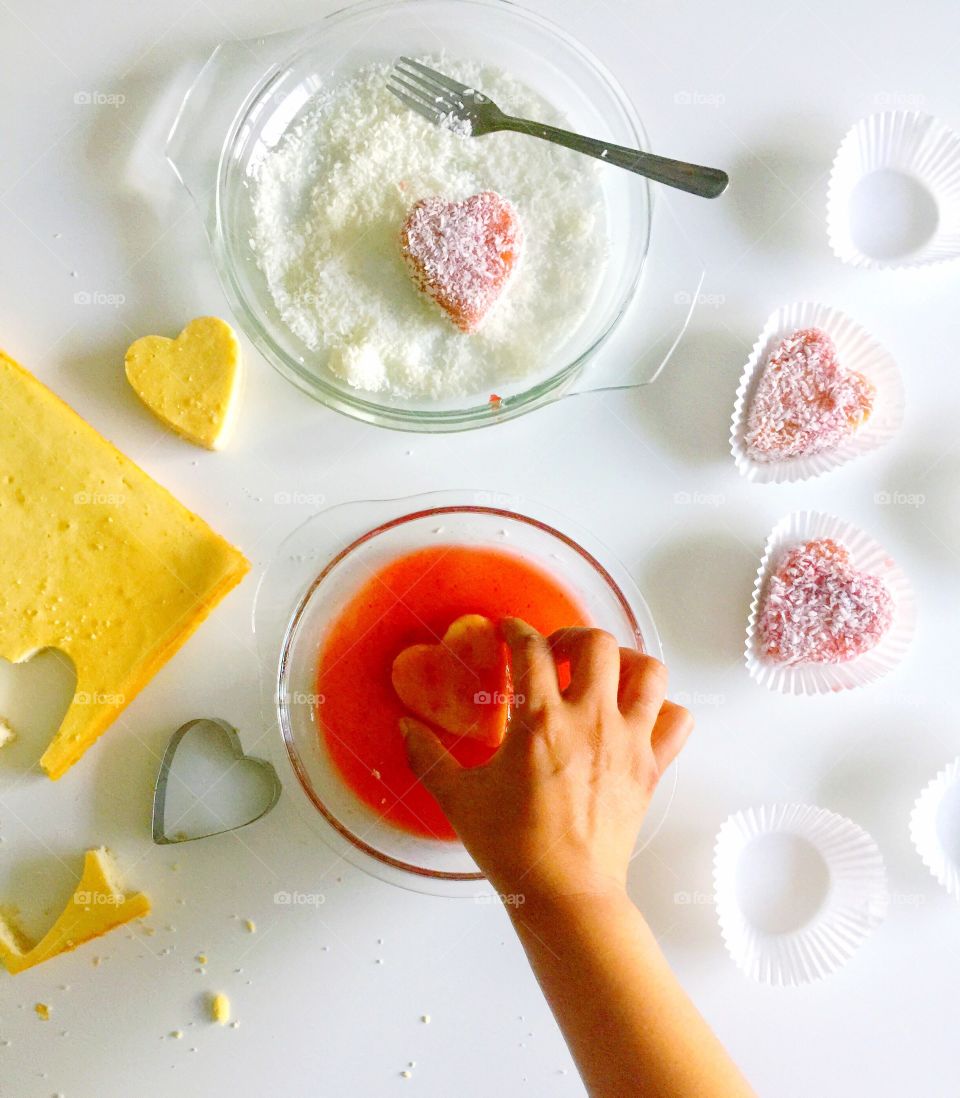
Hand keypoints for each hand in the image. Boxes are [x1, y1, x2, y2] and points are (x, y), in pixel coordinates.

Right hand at [400, 618, 692, 902]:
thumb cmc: (513, 848)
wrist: (565, 894)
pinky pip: (677, 720)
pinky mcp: (651, 767)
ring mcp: (627, 742)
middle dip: (573, 636)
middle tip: (555, 653)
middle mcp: (590, 722)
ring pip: (648, 671)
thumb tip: (405, 729)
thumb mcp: (459, 798)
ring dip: (625, 661)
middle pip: (597, 643)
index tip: (510, 631)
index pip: (531, 649)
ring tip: (602, 673)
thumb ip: (428, 756)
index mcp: (540, 722)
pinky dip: (662, 709)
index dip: (517, 630)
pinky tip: (637, 715)